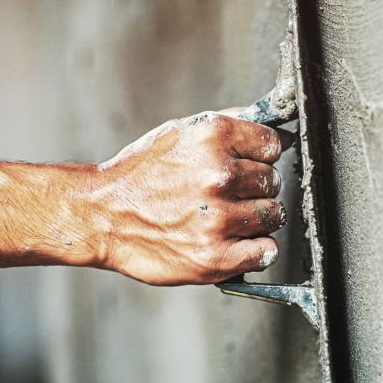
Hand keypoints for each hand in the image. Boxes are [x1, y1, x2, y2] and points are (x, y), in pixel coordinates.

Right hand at [92, 110, 292, 284]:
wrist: (101, 216)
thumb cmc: (141, 175)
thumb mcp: (180, 133)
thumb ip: (231, 125)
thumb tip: (281, 129)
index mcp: (212, 137)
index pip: (272, 144)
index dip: (260, 155)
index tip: (246, 163)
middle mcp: (218, 175)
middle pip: (272, 181)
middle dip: (253, 187)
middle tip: (224, 194)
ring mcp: (218, 219)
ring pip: (272, 216)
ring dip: (254, 218)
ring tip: (222, 217)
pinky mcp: (215, 257)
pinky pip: (266, 252)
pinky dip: (254, 250)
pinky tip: (231, 241)